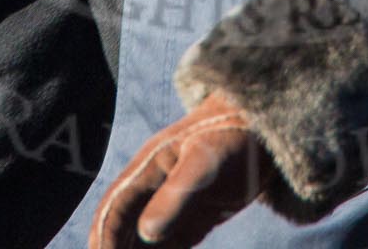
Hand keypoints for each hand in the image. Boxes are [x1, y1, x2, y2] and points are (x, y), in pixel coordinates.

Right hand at [90, 94, 274, 248]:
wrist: (263, 129)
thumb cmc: (232, 137)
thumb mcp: (205, 163)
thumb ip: (176, 195)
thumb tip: (147, 233)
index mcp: (147, 170)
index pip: (115, 209)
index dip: (104, 238)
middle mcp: (153, 191)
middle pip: (123, 230)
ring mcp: (172, 206)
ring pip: (143, 242)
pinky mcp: (193, 221)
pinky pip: (170, 248)